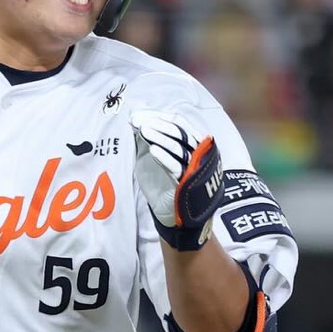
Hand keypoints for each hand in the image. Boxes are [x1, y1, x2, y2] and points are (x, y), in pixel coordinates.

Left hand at [131, 110, 223, 251]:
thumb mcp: (151, 156)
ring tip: (144, 131)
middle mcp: (197, 152)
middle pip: (180, 132)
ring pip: (179, 147)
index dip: (158, 118)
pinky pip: (177, 167)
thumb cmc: (161, 183)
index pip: (178, 123)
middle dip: (159, 125)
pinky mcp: (187, 183)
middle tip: (140, 122)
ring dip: (160, 137)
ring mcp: (194, 168)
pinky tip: (152, 150)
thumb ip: (146, 138)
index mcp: (191, 143)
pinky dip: (165, 157)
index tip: (138, 117)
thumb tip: (135, 117)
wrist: (169, 214)